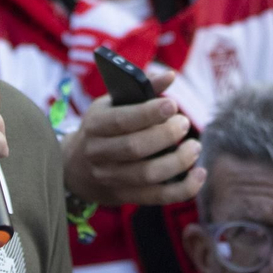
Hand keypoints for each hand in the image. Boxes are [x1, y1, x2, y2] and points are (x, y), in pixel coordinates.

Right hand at [62, 69, 205, 206]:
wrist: (74, 166)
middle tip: (184, 123)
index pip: (121, 120)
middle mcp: (99, 153)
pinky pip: (157, 197)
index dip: (148, 113)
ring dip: (178, 162)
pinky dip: (183, 188)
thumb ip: (141, 88)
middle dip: (166, 135)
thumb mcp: (111, 104)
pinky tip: (198, 174)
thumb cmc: (102, 127)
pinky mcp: (125, 196)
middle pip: (135, 148)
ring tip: (194, 147)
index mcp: (95, 125)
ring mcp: (111, 178)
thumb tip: (170, 76)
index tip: (173, 105)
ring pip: (147, 175)